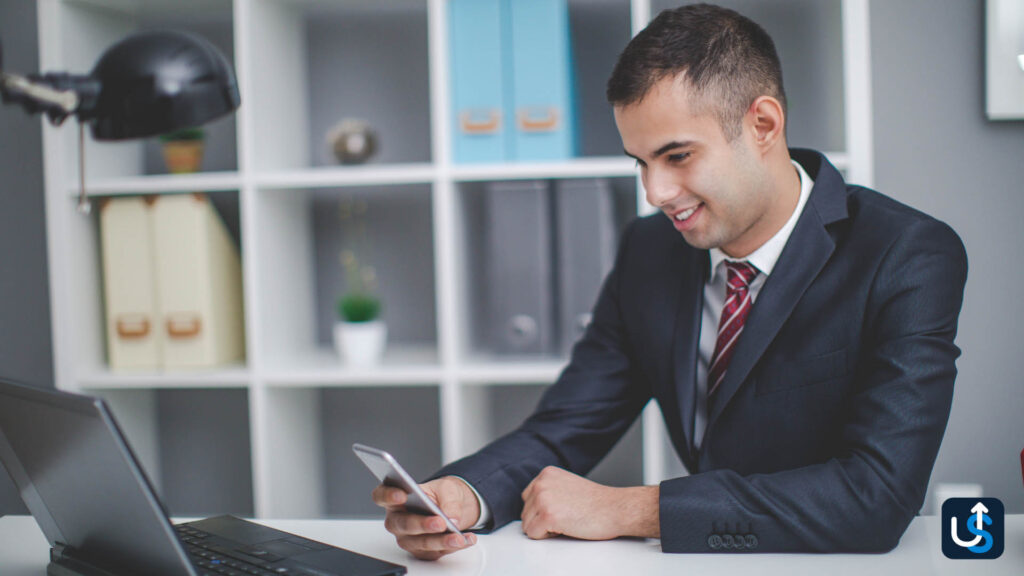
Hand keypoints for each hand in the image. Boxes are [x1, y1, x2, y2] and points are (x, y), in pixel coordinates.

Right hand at [372, 476, 480, 560]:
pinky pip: (436, 552)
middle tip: (439, 522)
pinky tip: (465, 540)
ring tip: (458, 537)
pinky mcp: (422, 551)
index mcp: (396, 499)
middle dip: (421, 524)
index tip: (401, 495)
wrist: (453, 507)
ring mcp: (408, 538)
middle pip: (402, 524)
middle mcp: (397, 520)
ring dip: (441, 541)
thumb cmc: (442, 494)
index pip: (382, 496)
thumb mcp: (448, 489)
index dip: (388, 496)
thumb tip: (452, 518)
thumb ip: (449, 502)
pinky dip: (453, 546)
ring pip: (420, 543)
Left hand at [520, 466, 659, 540]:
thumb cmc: (597, 502)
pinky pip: (533, 535)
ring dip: (545, 529)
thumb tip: (532, 508)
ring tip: (567, 521)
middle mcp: (541, 483)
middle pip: (525, 513)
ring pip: (527, 526)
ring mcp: (543, 499)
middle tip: (567, 516)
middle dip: (542, 520)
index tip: (562, 510)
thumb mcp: (567, 486)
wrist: (616, 508)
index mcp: (546, 474)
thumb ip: (548, 490)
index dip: (543, 510)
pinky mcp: (547, 516)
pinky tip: (566, 527)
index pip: (527, 499)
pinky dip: (548, 537)